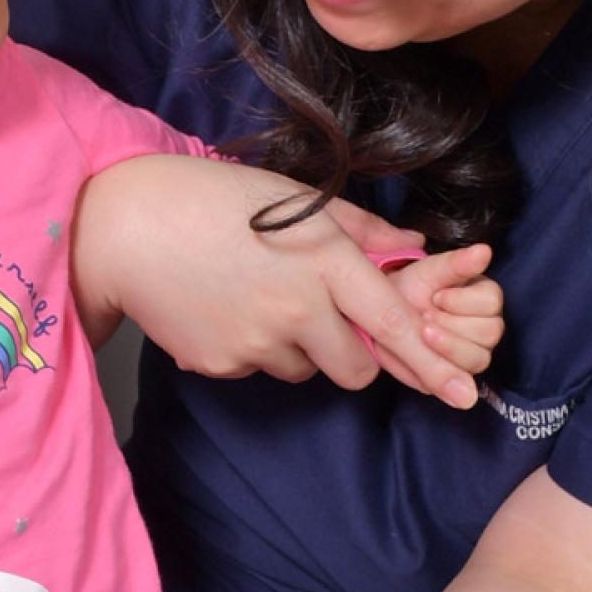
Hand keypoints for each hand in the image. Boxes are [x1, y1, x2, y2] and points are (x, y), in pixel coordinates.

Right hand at [74, 154, 480, 404]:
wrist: (125, 227)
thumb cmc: (211, 199)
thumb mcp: (292, 197)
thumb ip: (358, 226)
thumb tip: (411, 245)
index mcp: (325, 260)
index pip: (394, 323)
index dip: (433, 363)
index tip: (466, 394)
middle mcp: (297, 308)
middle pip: (355, 370)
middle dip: (351, 356)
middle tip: (319, 316)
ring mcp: (256, 342)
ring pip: (305, 370)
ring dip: (297, 348)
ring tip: (255, 297)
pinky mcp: (221, 364)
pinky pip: (257, 370)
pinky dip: (251, 348)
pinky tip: (223, 307)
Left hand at [384, 243, 503, 381]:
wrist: (383, 314)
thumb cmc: (411, 289)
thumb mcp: (429, 271)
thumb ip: (456, 263)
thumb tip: (485, 251)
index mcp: (484, 298)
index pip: (492, 302)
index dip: (462, 301)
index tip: (436, 296)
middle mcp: (485, 326)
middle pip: (489, 332)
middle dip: (452, 324)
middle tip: (424, 317)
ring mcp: (473, 353)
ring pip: (478, 359)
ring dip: (446, 346)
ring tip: (421, 332)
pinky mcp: (456, 375)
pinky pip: (459, 380)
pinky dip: (438, 368)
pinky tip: (421, 352)